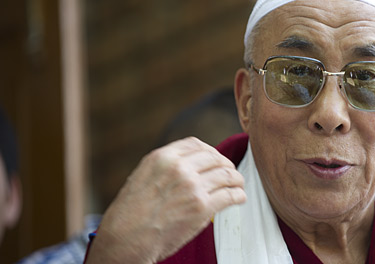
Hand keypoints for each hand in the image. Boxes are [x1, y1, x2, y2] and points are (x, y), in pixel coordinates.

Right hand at [85, 137, 245, 262]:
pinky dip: (239, 195)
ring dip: (237, 180)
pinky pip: (230, 195)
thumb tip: (188, 164)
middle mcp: (179, 168)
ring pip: (227, 175)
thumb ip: (165, 167)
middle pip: (216, 158)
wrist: (126, 240)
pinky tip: (239, 198)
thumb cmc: (130, 214)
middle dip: (227, 165)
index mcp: (163, 158)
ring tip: (238, 185)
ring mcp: (192, 187)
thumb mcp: (142, 176)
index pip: (197, 144)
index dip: (210, 151)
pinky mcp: (202, 207)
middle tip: (231, 173)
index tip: (215, 159)